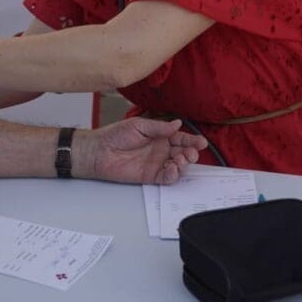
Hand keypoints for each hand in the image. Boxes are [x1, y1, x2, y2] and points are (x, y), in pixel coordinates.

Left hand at [80, 118, 205, 184]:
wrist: (100, 151)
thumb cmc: (116, 135)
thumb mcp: (139, 126)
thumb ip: (159, 127)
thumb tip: (177, 123)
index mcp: (160, 136)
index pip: (180, 138)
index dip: (192, 140)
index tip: (201, 142)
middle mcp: (161, 150)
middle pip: (183, 153)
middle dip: (191, 153)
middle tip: (192, 153)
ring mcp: (156, 164)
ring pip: (178, 167)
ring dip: (183, 164)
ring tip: (180, 160)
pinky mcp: (150, 176)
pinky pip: (166, 178)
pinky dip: (173, 175)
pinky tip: (172, 169)